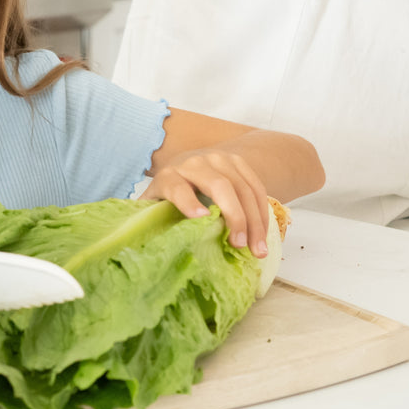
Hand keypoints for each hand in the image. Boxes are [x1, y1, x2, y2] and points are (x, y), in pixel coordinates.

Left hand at [141, 147, 270, 257]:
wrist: (190, 160)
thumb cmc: (169, 191)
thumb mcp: (155, 203)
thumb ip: (151, 218)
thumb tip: (146, 249)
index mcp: (168, 175)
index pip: (177, 187)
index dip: (188, 202)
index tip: (201, 218)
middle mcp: (194, 163)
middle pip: (219, 186)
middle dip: (233, 216)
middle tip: (239, 244)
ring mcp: (220, 159)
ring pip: (243, 188)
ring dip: (254, 221)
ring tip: (257, 249)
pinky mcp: (239, 162)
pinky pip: (256, 187)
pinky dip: (262, 213)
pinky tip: (262, 234)